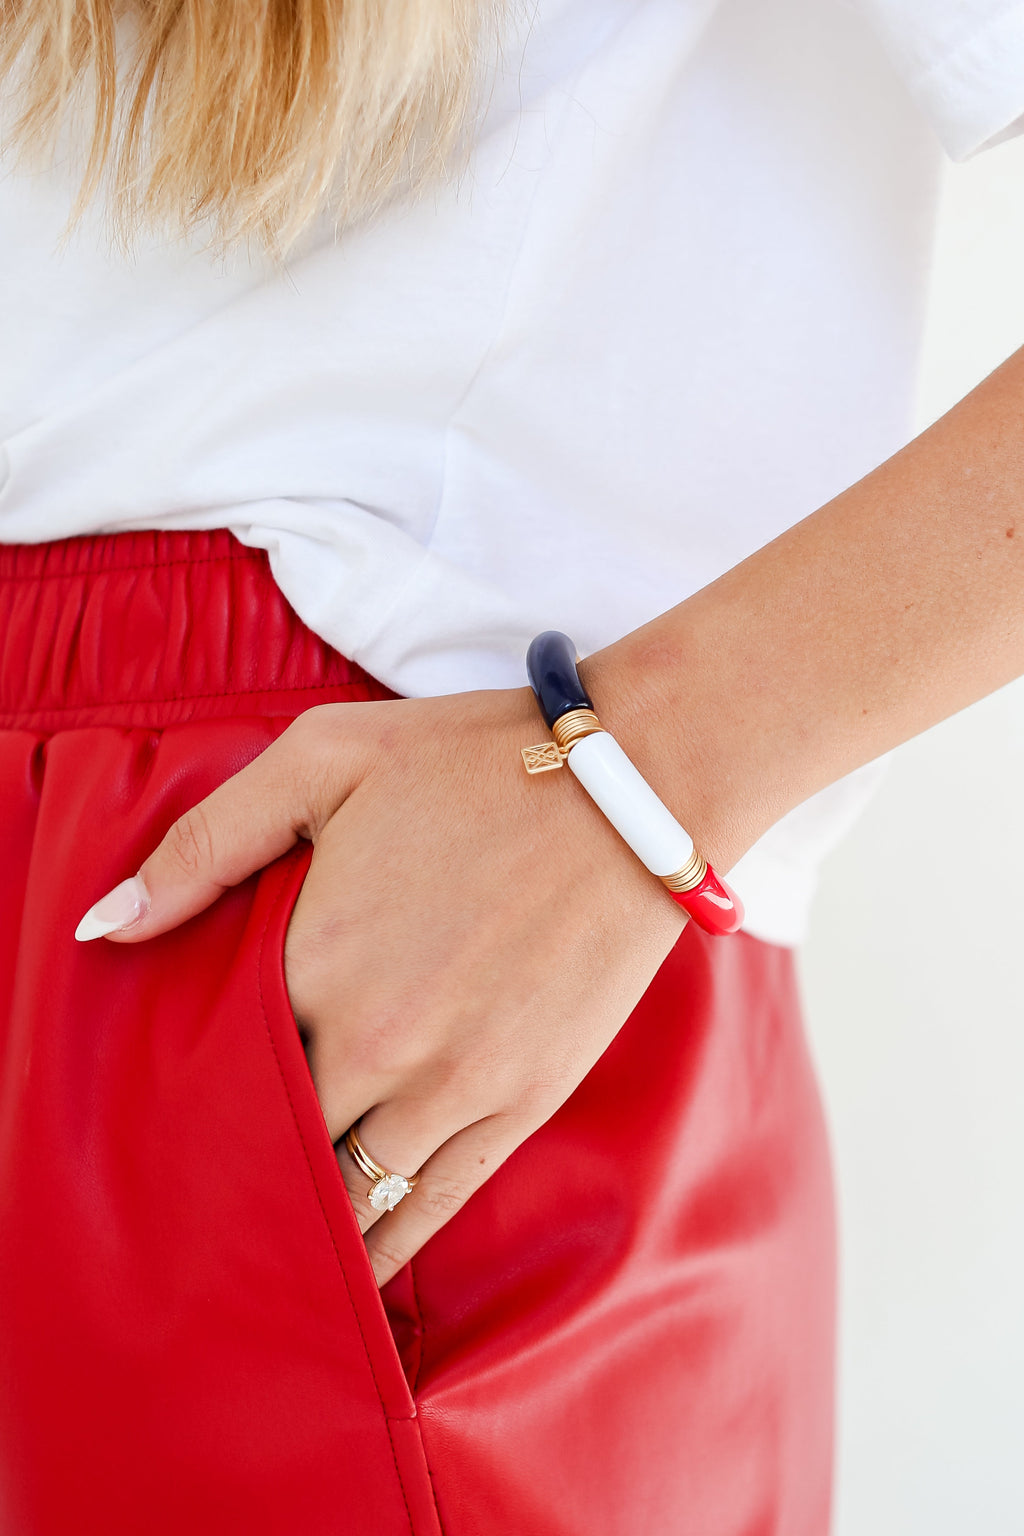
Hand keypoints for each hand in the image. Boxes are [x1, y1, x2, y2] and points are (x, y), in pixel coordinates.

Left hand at [79, 684, 685, 1285]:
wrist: (633, 788)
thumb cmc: (473, 761)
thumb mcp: (327, 759)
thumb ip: (210, 842)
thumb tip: (108, 924)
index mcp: (314, 958)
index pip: (218, 1060)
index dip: (193, 1080)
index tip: (176, 1095)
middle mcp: (376, 1041)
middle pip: (276, 1131)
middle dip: (241, 1147)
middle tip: (209, 1166)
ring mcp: (453, 1085)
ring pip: (346, 1185)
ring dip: (302, 1203)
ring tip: (266, 1220)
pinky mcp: (520, 1105)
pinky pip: (430, 1206)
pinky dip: (380, 1243)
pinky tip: (349, 1261)